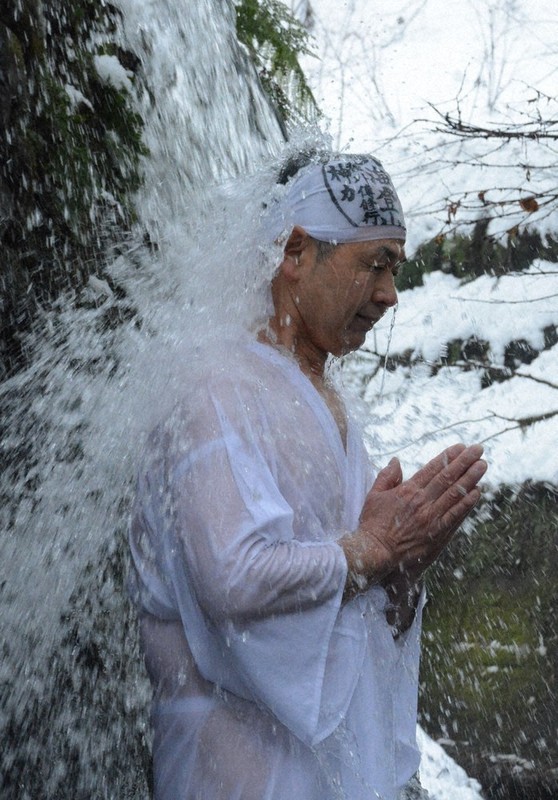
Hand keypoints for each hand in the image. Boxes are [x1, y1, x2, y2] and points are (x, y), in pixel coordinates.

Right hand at [341, 443, 486, 591]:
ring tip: (482, 466)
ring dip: (471, 478)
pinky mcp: (437, 534)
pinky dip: (467, 503)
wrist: (375, 553)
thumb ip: (386, 477)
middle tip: (478, 450)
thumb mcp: (373, 496)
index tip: (460, 447)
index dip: (448, 457)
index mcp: (407, 490)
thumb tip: (396, 461)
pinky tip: (477, 492)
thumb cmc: (372, 525)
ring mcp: (431, 518)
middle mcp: (422, 501)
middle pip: (447, 477)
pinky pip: (456, 516)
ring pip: (455, 494)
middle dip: (464, 462)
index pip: (432, 469)